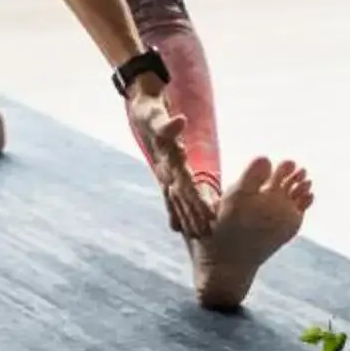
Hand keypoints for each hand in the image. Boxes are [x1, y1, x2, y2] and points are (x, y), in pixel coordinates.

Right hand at [128, 87, 215, 238]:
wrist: (140, 115)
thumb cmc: (152, 115)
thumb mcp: (159, 118)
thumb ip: (169, 125)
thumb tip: (180, 121)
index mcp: (168, 161)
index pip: (185, 184)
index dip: (197, 199)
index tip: (209, 212)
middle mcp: (165, 172)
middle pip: (181, 198)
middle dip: (193, 215)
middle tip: (206, 233)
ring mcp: (163, 175)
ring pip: (176, 201)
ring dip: (186, 218)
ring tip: (198, 235)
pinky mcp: (165, 176)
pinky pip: (171, 198)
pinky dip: (175, 213)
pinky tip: (178, 229)